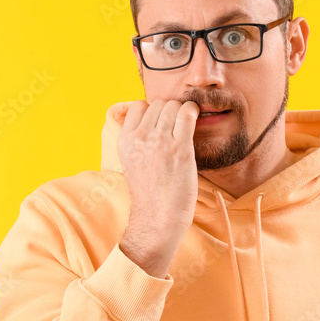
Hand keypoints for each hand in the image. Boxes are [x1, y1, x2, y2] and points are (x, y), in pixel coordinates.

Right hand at [116, 100, 198, 276]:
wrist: (158, 217)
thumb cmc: (150, 192)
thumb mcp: (131, 161)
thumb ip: (137, 140)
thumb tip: (150, 119)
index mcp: (125, 140)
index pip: (138, 106)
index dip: (151, 111)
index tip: (161, 121)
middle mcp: (140, 137)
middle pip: (157, 103)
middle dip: (168, 110)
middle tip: (176, 125)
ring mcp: (160, 141)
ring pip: (172, 106)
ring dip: (181, 110)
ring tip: (186, 123)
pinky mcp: (180, 147)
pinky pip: (187, 114)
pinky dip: (192, 111)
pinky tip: (194, 116)